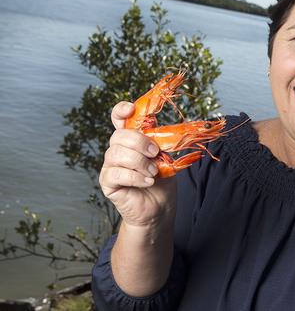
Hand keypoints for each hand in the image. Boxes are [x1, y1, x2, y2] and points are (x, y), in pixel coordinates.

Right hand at [99, 101, 176, 227]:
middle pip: (119, 135)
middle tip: (156, 153)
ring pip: (116, 153)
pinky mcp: (107, 182)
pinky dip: (136, 177)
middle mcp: (117, 149)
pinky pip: (116, 173)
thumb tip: (165, 133)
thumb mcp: (165, 157)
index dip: (121, 110)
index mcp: (131, 139)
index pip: (119, 118)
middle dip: (140, 142)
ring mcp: (110, 165)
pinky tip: (148, 182)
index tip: (131, 109)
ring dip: (140, 162)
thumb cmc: (161, 180)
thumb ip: (161, 143)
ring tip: (154, 172)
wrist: (159, 207)